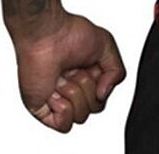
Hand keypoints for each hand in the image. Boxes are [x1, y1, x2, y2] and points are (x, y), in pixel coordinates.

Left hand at [11, 10, 125, 132]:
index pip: (103, 96)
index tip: (92, 67)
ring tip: (63, 77)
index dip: (102, 83)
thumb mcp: (106, 45)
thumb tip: (104, 94)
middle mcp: (73, 89)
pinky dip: (64, 108)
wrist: (47, 35)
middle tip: (77, 71)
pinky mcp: (42, 109)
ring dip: (75, 94)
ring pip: (80, 117)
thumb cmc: (71, 33)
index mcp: (87, 76)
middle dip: (89, 88)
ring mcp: (57, 100)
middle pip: (94, 108)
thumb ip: (116, 70)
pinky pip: (63, 125)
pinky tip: (55, 91)